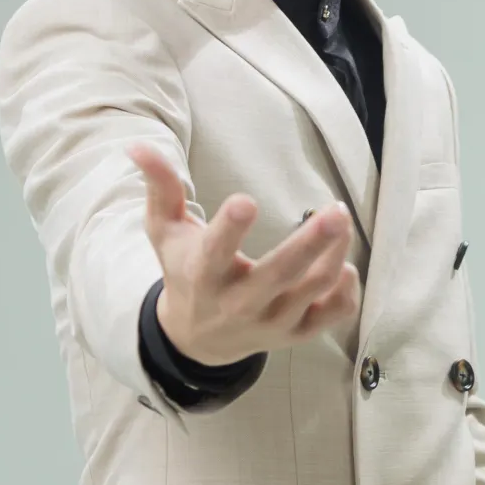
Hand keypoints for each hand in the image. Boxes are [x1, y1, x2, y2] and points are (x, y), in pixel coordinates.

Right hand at [125, 140, 358, 366]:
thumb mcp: (165, 231)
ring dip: (333, 253)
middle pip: (279, 275)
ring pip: (313, 289)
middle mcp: (238, 303)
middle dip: (310, 243)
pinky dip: (346, 291)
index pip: (216, 253)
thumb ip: (160, 188)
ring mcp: (270, 322)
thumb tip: (137, 146)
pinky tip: (345, 264)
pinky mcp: (295, 334)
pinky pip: (332, 316)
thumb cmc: (183, 271)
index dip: (229, 228)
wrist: (197, 338)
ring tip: (339, 218)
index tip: (246, 201)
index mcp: (203, 275)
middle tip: (335, 211)